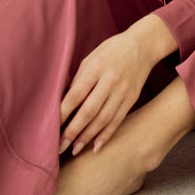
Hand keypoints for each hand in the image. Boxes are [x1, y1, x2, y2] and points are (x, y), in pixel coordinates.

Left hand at [59, 15, 177, 156]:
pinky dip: (106, 135)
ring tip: (74, 149)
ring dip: (87, 137)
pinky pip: (117, 120)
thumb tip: (63, 100)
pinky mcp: (132, 99)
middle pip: (89, 111)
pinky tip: (96, 147)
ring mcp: (122, 91)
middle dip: (73, 131)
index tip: (51, 127)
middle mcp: (110, 81)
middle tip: (59, 146)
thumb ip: (78, 78)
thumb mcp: (91, 57)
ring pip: (103, 119)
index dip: (63, 113)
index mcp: (96, 68)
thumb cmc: (111, 50)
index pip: (76, 95)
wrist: (143, 45)